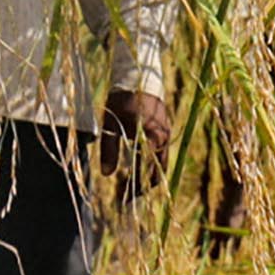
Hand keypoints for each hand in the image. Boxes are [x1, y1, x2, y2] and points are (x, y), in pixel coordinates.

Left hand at [95, 87, 174, 201]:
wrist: (140, 75)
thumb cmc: (122, 99)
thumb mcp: (110, 124)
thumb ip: (109, 150)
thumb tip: (107, 175)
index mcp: (151, 137)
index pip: (146, 171)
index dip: (136, 187)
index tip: (124, 199)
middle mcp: (163, 138)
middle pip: (159, 172)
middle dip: (145, 187)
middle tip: (130, 199)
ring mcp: (167, 134)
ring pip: (162, 164)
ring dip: (150, 177)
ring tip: (135, 188)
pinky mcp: (165, 130)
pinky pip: (162, 153)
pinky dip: (153, 164)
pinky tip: (140, 169)